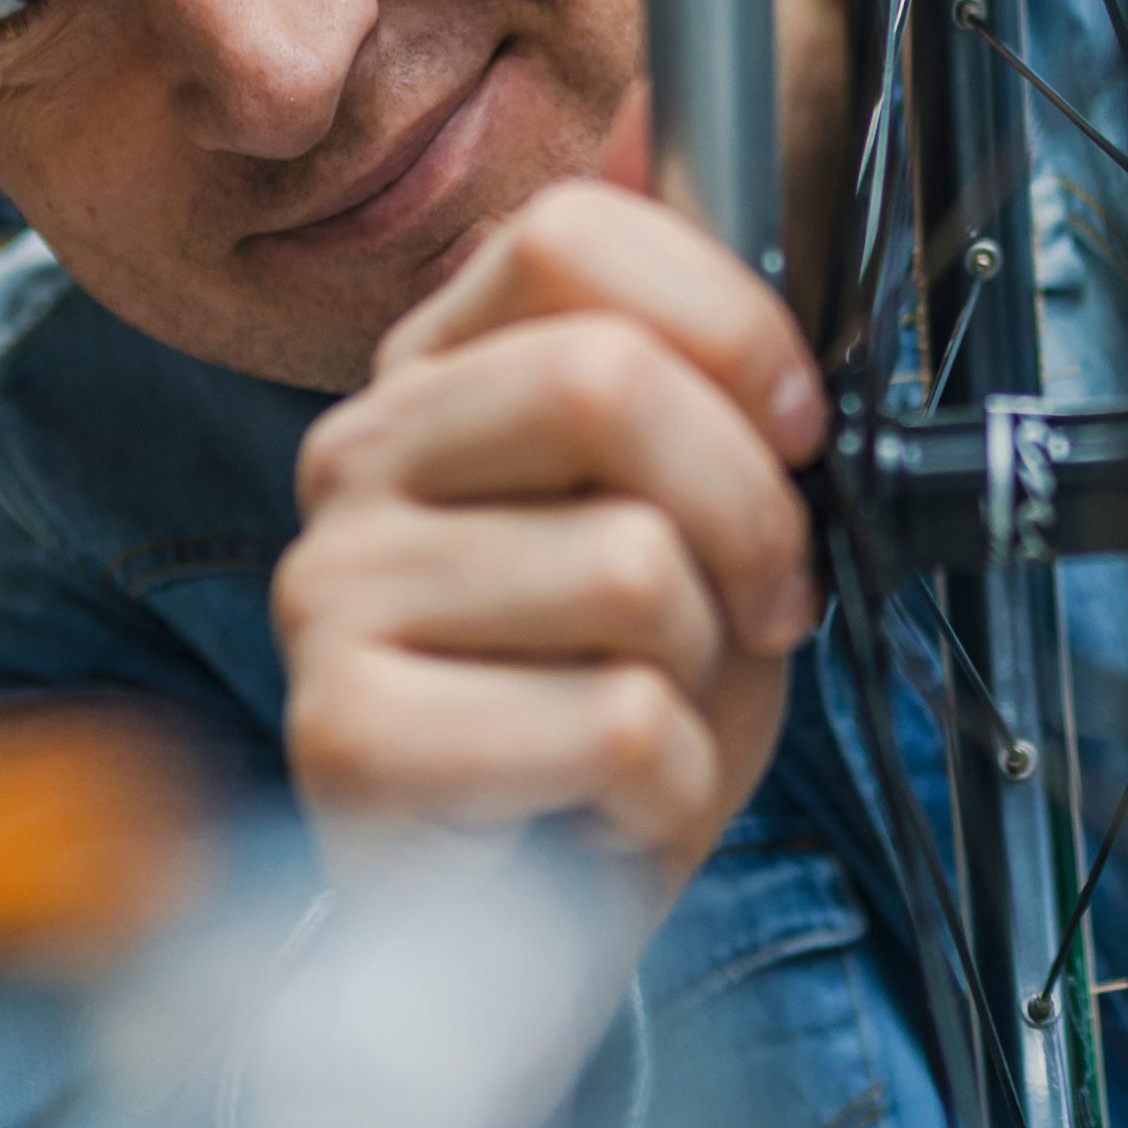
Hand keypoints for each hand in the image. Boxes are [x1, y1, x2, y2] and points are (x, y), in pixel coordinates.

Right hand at [276, 174, 825, 901]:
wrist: (530, 924)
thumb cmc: (612, 703)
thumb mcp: (689, 515)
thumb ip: (699, 376)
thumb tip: (716, 203)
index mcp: (439, 369)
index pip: (573, 236)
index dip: (729, 321)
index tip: (797, 426)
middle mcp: (358, 455)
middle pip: (603, 379)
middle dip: (746, 508)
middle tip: (761, 601)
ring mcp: (331, 589)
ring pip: (630, 569)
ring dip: (701, 676)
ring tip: (647, 717)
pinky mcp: (344, 733)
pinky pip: (610, 723)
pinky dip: (665, 787)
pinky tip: (602, 805)